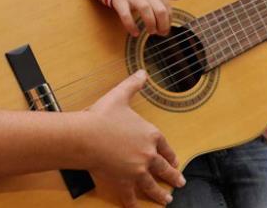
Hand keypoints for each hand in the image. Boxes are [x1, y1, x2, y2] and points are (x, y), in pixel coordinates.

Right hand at [84, 70, 184, 206]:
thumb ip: (134, 84)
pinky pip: (130, 195)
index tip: (176, 161)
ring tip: (167, 200)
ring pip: (153, 184)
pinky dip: (133, 203)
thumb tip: (142, 72)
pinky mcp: (124, 180)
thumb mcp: (120, 95)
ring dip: (161, 193)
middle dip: (173, 176)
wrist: (87, 135)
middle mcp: (148, 153)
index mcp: (150, 134)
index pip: (165, 146)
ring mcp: (137, 169)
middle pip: (164, 167)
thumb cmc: (102, 116)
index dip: (171, 155)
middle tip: (180, 182)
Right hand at [111, 0, 189, 36]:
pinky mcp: (120, 1)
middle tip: (161, 33)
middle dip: (162, 24)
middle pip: (159, 10)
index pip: (167, 7)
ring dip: (150, 24)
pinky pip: (125, 14)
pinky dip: (131, 25)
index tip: (166, 28)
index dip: (168, 20)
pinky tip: (135, 33)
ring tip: (151, 32)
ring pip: (145, 10)